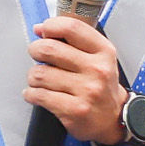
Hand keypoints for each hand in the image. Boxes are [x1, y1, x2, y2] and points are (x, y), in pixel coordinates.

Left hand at [25, 14, 132, 145]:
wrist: (113, 119)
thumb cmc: (101, 86)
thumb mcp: (98, 57)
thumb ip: (73, 40)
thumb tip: (40, 28)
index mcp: (103, 52)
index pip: (72, 28)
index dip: (51, 26)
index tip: (44, 31)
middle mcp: (97, 70)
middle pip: (49, 49)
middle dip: (35, 50)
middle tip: (38, 55)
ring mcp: (87, 91)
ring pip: (39, 74)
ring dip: (34, 77)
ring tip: (41, 80)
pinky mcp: (75, 110)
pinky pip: (38, 95)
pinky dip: (31, 94)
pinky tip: (37, 94)